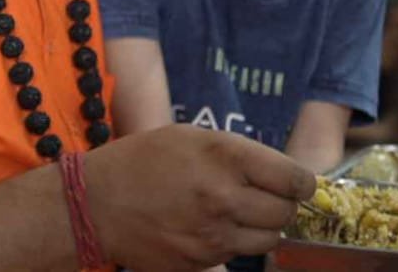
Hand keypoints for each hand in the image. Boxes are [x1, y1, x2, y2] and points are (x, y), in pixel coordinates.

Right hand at [85, 124, 313, 271]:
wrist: (96, 203)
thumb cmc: (142, 161)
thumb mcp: (191, 137)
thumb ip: (239, 154)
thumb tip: (282, 174)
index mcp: (226, 157)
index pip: (295, 178)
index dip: (302, 182)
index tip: (297, 184)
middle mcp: (225, 197)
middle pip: (285, 212)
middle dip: (281, 205)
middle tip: (264, 197)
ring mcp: (214, 235)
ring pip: (268, 239)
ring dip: (261, 228)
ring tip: (237, 213)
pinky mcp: (201, 262)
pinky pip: (236, 255)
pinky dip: (232, 243)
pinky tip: (209, 227)